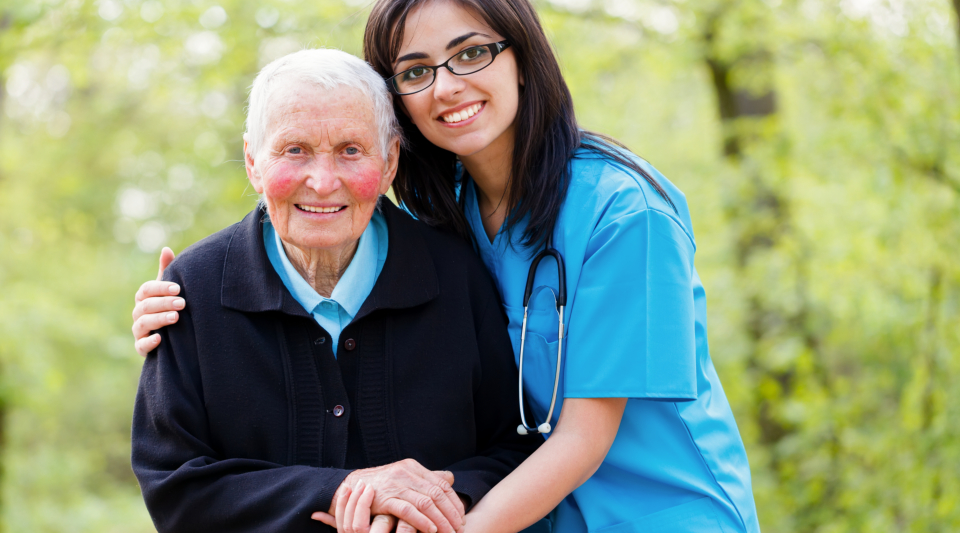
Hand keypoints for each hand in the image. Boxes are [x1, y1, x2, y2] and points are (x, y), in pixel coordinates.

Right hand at [132, 247, 180, 355]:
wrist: (173, 337)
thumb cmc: (170, 307)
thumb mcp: (169, 290)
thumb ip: (167, 271)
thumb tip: (166, 249)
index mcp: (144, 298)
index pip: (146, 290)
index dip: (160, 288)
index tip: (178, 288)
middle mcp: (139, 313)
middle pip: (145, 306)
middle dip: (163, 303)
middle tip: (182, 303)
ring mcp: (139, 331)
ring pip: (143, 324)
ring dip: (159, 319)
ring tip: (175, 317)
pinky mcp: (142, 348)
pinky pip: (140, 346)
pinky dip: (148, 342)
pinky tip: (160, 339)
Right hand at [325, 461, 463, 532]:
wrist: (350, 487)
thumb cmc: (381, 485)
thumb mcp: (405, 477)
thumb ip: (426, 478)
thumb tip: (450, 478)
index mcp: (413, 467)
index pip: (441, 483)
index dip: (454, 501)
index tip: (461, 516)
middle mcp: (406, 473)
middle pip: (437, 494)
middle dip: (451, 513)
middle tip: (459, 528)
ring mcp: (395, 485)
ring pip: (426, 503)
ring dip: (440, 520)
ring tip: (449, 532)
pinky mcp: (385, 498)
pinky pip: (408, 510)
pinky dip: (422, 521)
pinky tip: (431, 530)